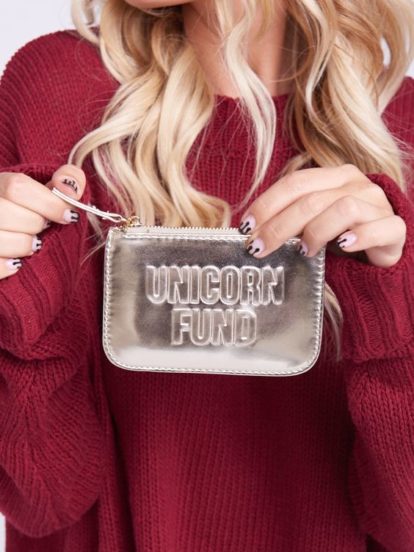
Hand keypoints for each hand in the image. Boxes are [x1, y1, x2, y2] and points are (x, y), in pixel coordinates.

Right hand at [0, 164, 85, 280]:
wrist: (19, 226)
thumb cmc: (36, 211)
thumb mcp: (52, 190)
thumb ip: (68, 179)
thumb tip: (70, 187)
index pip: (16, 187)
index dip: (49, 203)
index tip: (68, 216)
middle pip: (5, 213)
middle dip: (35, 225)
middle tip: (44, 229)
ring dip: (24, 246)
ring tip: (32, 244)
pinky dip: (7, 267)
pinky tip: (16, 262)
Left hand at [238, 164, 406, 267]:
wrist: (382, 253)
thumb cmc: (341, 237)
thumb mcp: (312, 223)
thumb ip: (290, 220)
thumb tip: (252, 230)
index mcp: (334, 177)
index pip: (295, 183)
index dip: (267, 204)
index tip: (246, 226)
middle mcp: (356, 185)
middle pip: (311, 199)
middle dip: (279, 225)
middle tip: (260, 247)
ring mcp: (378, 204)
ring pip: (342, 209)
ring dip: (316, 232)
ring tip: (304, 252)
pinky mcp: (395, 228)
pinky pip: (378, 228)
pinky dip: (358, 237)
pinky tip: (343, 247)